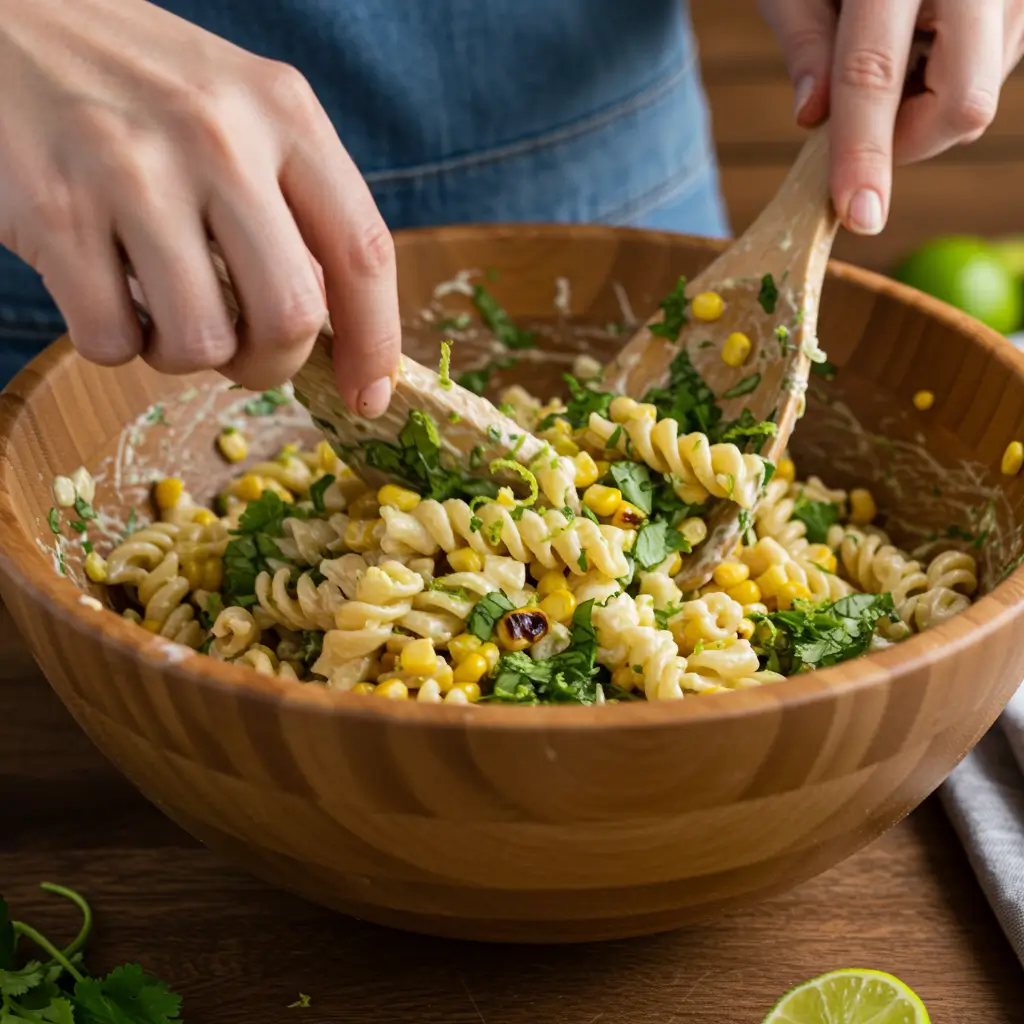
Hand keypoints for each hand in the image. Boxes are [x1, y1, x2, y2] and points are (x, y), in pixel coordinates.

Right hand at [0, 0, 398, 415]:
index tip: (369, 398)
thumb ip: (294, 205)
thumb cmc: (141, 87)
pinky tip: (103, 289)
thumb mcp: (240, 112)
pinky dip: (115, 342)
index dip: (375, 343)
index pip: (363, 252)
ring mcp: (133, 172)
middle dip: (272, 365)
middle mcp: (218, 137)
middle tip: (244, 355)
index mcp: (284, 112)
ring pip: (202, 343)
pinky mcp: (55, 211)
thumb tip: (333, 331)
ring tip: (161, 306)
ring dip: (185, 356)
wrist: (5, 15)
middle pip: (291, 316)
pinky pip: (113, 342)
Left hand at [759, 0, 1023, 235]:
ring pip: (983, 93)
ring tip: (895, 48)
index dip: (863, 154)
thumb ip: (808, 42)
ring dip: (927, 106)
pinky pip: (997, 65)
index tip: (858, 215)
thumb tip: (813, 118)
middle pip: (965, 103)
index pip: (875, 75)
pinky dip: (950, 75)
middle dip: (908, 142)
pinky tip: (924, 36)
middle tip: (864, 135)